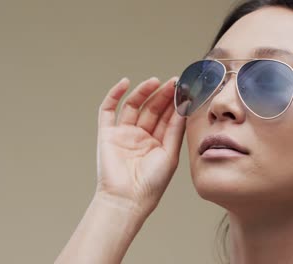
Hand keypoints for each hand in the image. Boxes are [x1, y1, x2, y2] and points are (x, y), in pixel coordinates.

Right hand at [96, 77, 185, 213]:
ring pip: (133, 106)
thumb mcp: (170, 153)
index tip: (185, 89)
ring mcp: (123, 134)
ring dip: (143, 92)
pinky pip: (108, 110)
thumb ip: (175, 129)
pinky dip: (114, 95)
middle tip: (173, 82)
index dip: (174, 103)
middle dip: (162, 95)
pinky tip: (125, 83)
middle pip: (151, 109)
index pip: (167, 117)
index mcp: (158, 142)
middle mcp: (141, 136)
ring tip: (155, 81)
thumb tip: (184, 107)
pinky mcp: (107, 133)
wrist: (128, 198)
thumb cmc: (152, 183)